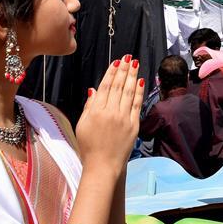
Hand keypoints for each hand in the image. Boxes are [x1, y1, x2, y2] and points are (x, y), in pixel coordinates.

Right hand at [76, 55, 144, 175]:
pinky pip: (137, 105)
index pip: (106, 86)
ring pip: (129, 92)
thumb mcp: (82, 125)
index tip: (116, 62)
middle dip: (124, 70)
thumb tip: (94, 90)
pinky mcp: (133, 125)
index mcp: (96, 111)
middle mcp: (111, 112)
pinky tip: (141, 81)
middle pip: (119, 86)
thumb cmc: (89, 147)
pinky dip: (139, 92)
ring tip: (135, 64)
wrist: (103, 166)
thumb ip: (89, 106)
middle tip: (128, 57)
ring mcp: (123, 118)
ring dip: (132, 76)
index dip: (112, 72)